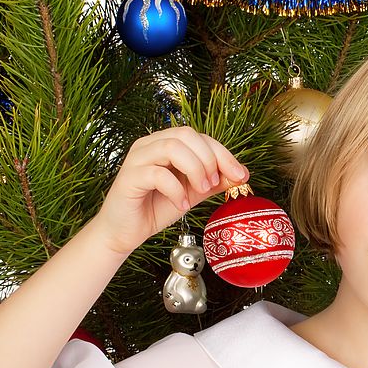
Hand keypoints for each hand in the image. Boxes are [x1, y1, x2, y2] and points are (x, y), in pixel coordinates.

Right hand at [91, 126, 248, 254]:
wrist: (126, 232)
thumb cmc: (157, 208)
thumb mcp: (194, 193)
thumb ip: (214, 181)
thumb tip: (242, 173)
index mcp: (166, 144)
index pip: (200, 137)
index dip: (223, 153)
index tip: (241, 174)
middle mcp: (150, 145)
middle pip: (186, 134)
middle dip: (209, 159)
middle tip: (214, 184)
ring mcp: (137, 158)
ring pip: (172, 147)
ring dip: (194, 169)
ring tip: (200, 191)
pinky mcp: (129, 177)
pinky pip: (157, 174)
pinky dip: (176, 190)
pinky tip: (181, 205)